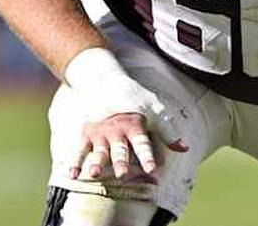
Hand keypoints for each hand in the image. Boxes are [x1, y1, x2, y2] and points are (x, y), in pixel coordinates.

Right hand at [63, 48, 187, 179]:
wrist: (107, 82)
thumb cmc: (136, 101)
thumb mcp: (156, 111)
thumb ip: (168, 133)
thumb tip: (185, 149)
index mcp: (135, 125)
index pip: (143, 143)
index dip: (148, 156)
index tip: (152, 170)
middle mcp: (117, 130)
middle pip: (120, 148)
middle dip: (121, 161)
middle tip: (122, 175)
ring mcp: (100, 131)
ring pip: (99, 150)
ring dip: (96, 162)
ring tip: (94, 174)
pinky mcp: (87, 133)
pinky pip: (80, 149)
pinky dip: (75, 162)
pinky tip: (72, 175)